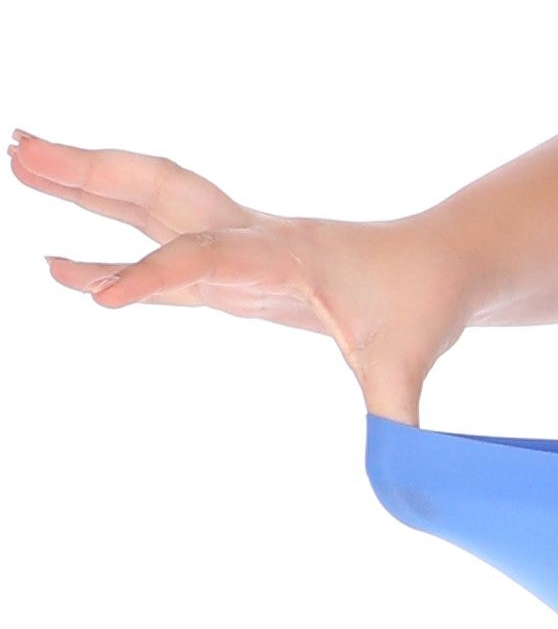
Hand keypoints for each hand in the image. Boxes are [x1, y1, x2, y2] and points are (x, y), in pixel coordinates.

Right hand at [10, 129, 473, 423]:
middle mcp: (253, 236)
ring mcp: (241, 244)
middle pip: (160, 193)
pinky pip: (162, 252)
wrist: (443, 262)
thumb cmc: (424, 304)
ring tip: (17, 157)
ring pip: (153, 204)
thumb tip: (399, 478)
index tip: (98, 297)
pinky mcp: (238, 264)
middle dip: (88, 175)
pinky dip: (110, 252)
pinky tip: (59, 265)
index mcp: (286, 255)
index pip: (206, 259)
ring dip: (87, 184)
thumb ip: (395, 419)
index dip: (152, 277)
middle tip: (17, 150)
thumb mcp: (409, 365)